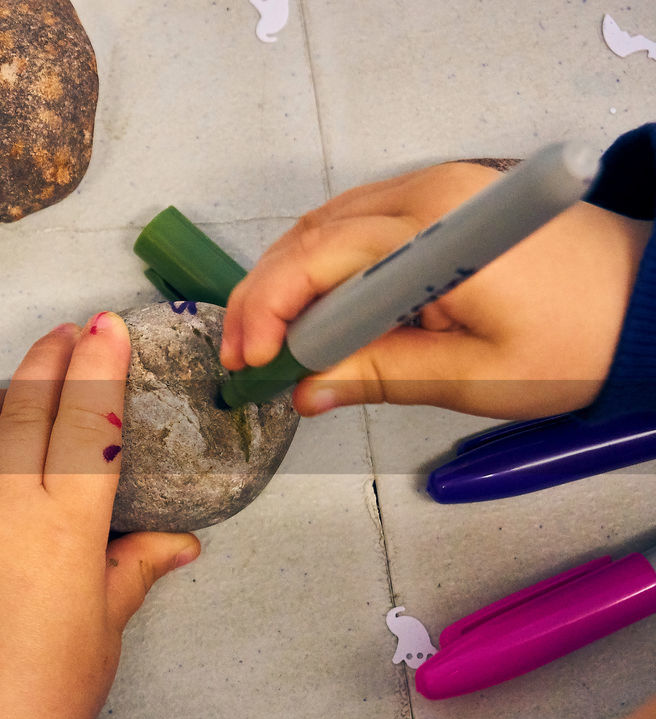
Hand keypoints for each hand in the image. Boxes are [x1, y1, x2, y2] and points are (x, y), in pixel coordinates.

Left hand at [0, 314, 200, 718]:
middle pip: (26, 405)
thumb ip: (132, 569)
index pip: (87, 421)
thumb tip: (176, 542)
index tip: (107, 326)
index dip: (99, 366)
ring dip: (2, 394)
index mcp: (62, 527)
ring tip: (24, 387)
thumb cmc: (40, 700)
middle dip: (51, 358)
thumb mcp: (102, 632)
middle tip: (69, 332)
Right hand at [220, 162, 652, 418]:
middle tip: (241, 357)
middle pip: (309, 236)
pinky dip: (320, 268)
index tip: (251, 363)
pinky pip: (355, 226)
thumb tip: (305, 391)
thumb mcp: (474, 375)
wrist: (649, 304)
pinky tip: (310, 312)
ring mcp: (433, 188)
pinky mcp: (438, 199)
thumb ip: (380, 376)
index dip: (269, 309)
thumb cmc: (579, 341)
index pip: (318, 259)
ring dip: (285, 282)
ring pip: (324, 227)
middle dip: (262, 297)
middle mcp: (426, 192)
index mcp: (435, 231)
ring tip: (265, 341)